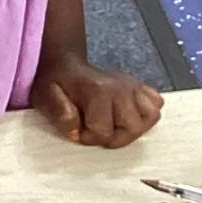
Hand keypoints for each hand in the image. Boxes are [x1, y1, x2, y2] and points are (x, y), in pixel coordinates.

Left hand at [32, 53, 162, 149]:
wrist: (65, 64)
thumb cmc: (56, 81)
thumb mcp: (45, 95)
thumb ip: (59, 113)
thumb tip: (76, 130)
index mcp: (98, 91)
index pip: (103, 132)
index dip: (88, 138)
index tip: (78, 130)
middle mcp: (120, 87)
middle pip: (133, 128)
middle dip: (114, 138)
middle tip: (98, 130)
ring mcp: (132, 86)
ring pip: (151, 117)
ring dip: (134, 128)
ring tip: (115, 126)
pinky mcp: (139, 86)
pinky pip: (156, 104)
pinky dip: (146, 114)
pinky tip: (127, 115)